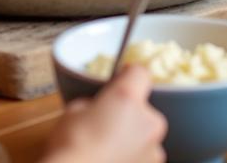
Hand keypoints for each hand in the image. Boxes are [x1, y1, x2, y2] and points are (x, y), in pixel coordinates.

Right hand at [41, 65, 165, 162]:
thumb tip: (99, 111)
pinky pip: (145, 158)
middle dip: (129, 114)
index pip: (140, 73)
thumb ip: (95, 104)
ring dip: (132, 138)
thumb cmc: (72, 147)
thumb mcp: (74, 111)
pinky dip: (133, 158)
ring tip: (107, 149)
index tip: (120, 79)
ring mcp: (154, 151)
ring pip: (145, 136)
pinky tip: (112, 160)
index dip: (129, 74)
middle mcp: (147, 122)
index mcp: (127, 98)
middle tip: (106, 124)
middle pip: (144, 109)